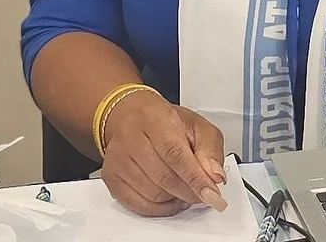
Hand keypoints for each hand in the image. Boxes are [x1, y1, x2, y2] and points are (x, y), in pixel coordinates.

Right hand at [99, 92, 227, 216]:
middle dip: (190, 191)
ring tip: (187, 188)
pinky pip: (140, 206)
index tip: (212, 194)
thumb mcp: (197, 125)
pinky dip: (162, 208)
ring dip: (177, 198)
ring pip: (153, 195)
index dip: (195, 178)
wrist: (130, 117)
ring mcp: (118, 160)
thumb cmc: (164, 122)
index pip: (175, 154)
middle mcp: (130, 139)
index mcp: (154, 119)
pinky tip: (172, 198)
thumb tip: (215, 176)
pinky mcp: (111, 178)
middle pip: (164, 177)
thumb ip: (210, 149)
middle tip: (205, 193)